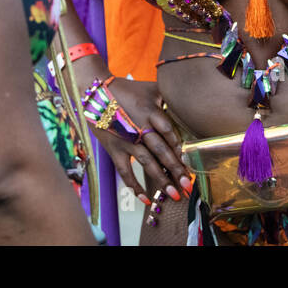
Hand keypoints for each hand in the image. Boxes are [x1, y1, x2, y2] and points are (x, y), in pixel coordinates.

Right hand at [90, 78, 192, 205]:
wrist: (96, 92)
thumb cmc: (128, 89)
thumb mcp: (151, 88)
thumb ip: (169, 95)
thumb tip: (188, 100)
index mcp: (151, 112)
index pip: (170, 133)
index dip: (180, 147)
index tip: (191, 160)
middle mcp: (140, 127)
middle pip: (161, 151)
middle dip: (176, 169)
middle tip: (187, 184)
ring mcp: (126, 140)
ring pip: (146, 163)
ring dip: (161, 180)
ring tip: (174, 194)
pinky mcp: (114, 150)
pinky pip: (125, 172)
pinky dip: (134, 186)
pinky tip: (146, 199)